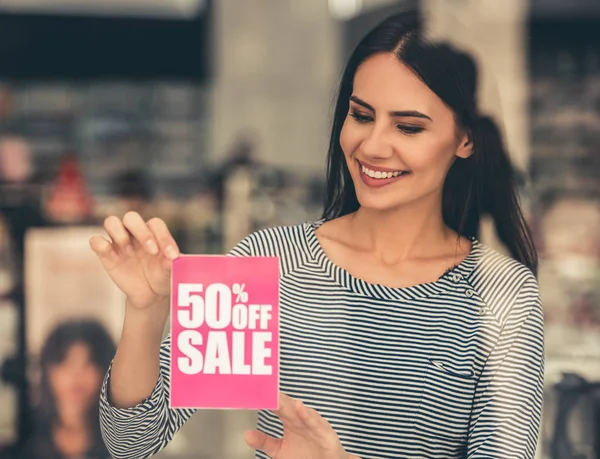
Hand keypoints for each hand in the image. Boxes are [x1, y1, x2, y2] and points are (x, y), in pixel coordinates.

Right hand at [89, 211, 179, 308]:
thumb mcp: (170, 271)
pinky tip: (113, 257)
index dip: (164, 237)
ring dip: (120, 234)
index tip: (172, 256)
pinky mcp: (105, 254)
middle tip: (152, 251)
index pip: (156, 224)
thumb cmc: (162, 275)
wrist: (150, 293)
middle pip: (131, 217)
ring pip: (111, 222)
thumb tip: (173, 259)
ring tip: (130, 252)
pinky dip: (101, 245)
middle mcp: (135, 233)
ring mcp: (119, 242)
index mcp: (153, 232)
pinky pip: (96, 241)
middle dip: (141, 232)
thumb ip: (171, 263)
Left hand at [244, 393, 358, 458]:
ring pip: (301, 411)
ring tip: (279, 398)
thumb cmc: (305, 455)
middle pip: (287, 406)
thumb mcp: (280, 451)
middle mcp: (301, 419)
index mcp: (290, 420)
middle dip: (276, 398)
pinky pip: (315, 422)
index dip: (267, 400)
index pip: (277, 407)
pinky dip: (308, 415)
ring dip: (290, 403)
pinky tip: (300, 407)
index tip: (255, 392)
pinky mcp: (324, 432)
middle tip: (265, 389)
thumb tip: (246, 435)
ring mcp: (313, 424)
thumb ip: (265, 442)